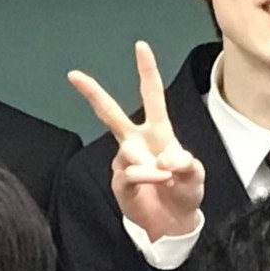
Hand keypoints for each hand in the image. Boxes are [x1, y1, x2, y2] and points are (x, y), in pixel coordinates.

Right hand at [68, 42, 206, 243]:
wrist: (174, 224)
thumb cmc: (185, 193)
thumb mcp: (196, 175)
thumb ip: (187, 163)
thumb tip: (167, 158)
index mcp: (158, 132)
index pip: (151, 96)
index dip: (147, 71)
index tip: (140, 46)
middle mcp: (137, 142)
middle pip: (110, 113)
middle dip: (92, 93)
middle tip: (73, 75)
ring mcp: (125, 162)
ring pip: (128, 150)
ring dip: (150, 163)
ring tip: (167, 177)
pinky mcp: (120, 182)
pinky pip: (129, 172)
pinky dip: (147, 176)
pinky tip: (158, 180)